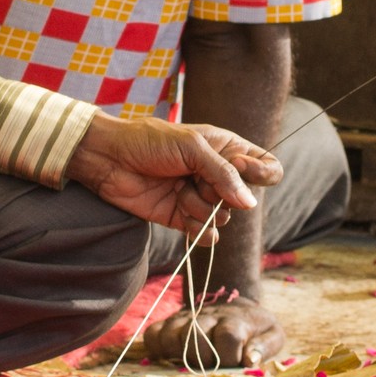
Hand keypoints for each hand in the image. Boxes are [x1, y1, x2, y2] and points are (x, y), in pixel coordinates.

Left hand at [67, 115, 278, 238]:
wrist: (109, 159)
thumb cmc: (150, 142)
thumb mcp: (192, 147)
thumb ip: (224, 174)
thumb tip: (250, 203)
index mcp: (228, 149)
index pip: (266, 167)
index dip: (260, 173)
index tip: (239, 168)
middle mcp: (218, 175)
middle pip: (244, 198)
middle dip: (219, 193)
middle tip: (193, 177)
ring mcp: (201, 197)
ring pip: (224, 218)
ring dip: (201, 208)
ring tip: (177, 191)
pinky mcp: (183, 218)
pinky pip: (207, 234)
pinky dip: (200, 231)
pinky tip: (185, 218)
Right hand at [141, 297, 287, 369]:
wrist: (232, 304)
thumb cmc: (253, 329)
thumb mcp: (271, 334)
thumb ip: (265, 347)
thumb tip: (250, 360)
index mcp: (236, 320)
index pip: (228, 336)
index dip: (230, 356)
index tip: (234, 364)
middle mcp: (208, 317)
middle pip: (195, 336)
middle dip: (203, 359)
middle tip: (210, 367)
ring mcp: (186, 318)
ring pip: (171, 336)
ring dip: (180, 355)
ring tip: (192, 363)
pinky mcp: (168, 323)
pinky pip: (152, 335)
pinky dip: (157, 348)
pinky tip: (171, 357)